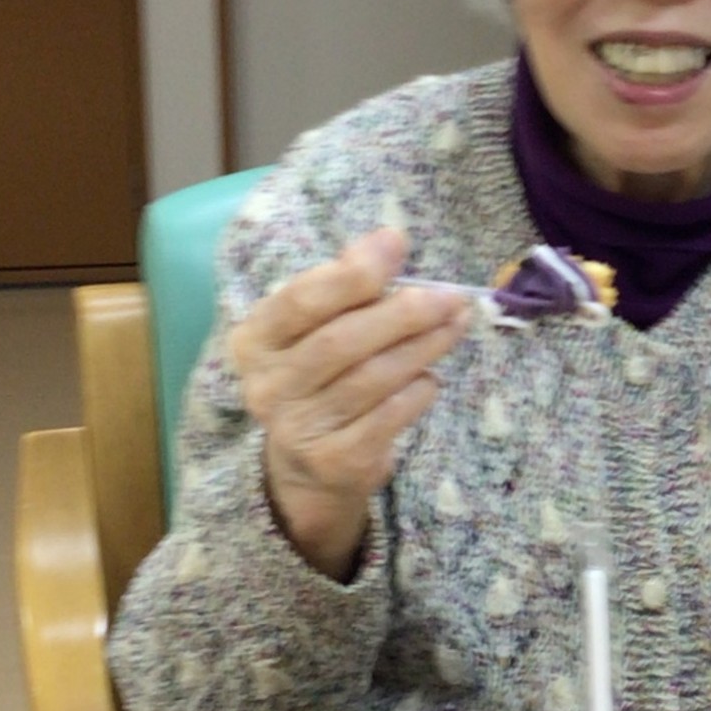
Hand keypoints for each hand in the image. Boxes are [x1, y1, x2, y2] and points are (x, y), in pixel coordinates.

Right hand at [228, 227, 470, 579]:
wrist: (307, 471)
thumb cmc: (320, 379)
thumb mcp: (317, 330)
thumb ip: (346, 285)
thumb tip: (389, 239)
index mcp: (255, 341)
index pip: (301, 300)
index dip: (352, 273)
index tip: (397, 245)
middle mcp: (267, 386)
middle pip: (342, 341)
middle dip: (403, 313)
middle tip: (450, 296)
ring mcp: (298, 429)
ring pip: (372, 378)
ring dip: (423, 346)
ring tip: (455, 323)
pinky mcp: (335, 461)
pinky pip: (390, 416)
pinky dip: (418, 390)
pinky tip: (431, 377)